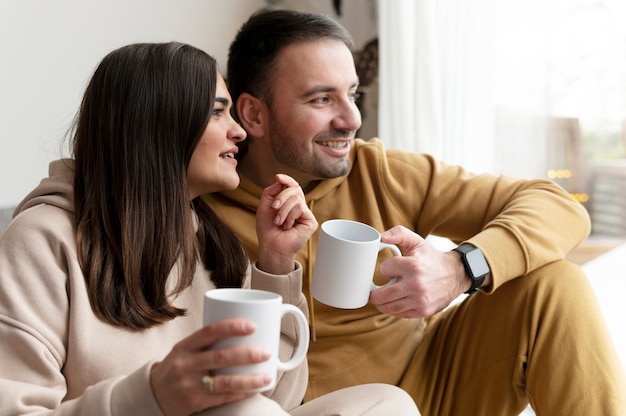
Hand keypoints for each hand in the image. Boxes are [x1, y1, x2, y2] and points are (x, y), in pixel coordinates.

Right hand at [150, 318, 271, 415]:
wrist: (153, 394)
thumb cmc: (178, 366)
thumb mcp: (185, 350)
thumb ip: (208, 342)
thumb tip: (245, 333)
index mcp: (185, 346)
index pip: (209, 332)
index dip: (232, 327)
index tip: (252, 325)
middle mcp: (186, 364)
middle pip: (221, 357)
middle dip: (247, 355)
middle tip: (267, 352)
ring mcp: (190, 385)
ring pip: (225, 382)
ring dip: (249, 379)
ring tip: (267, 376)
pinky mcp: (195, 402)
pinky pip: (223, 398)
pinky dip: (241, 393)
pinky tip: (255, 390)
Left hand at [256, 174, 317, 273]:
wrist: (271, 246)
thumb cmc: (267, 229)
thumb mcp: (265, 206)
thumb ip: (271, 191)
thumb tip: (280, 180)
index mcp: (289, 202)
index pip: (292, 186)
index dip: (286, 179)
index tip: (277, 177)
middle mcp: (299, 206)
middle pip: (295, 188)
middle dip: (281, 196)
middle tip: (273, 207)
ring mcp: (305, 213)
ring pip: (296, 199)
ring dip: (283, 210)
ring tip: (278, 222)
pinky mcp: (311, 221)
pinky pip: (300, 208)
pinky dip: (290, 216)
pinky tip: (287, 226)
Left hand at [368, 225, 468, 317]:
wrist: (456, 275)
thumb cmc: (432, 258)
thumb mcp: (417, 241)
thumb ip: (398, 234)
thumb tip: (380, 237)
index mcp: (413, 266)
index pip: (384, 269)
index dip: (385, 268)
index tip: (390, 268)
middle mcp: (416, 284)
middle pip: (381, 295)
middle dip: (374, 293)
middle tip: (373, 290)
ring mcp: (419, 300)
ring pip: (388, 307)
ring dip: (380, 303)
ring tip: (381, 297)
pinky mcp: (423, 311)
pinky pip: (399, 314)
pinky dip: (392, 309)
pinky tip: (394, 302)